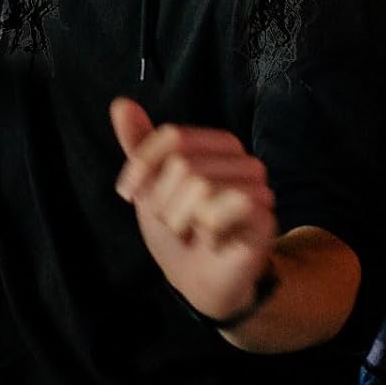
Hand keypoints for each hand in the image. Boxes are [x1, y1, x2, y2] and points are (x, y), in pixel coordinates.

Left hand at [109, 97, 275, 322]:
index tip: (129, 194)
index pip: (173, 137)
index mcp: (217, 145)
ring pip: (201, 186)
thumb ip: (139, 147)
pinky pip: (222, 208)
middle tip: (175, 223)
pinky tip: (212, 241)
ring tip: (193, 232)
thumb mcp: (149, 187)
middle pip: (184, 164)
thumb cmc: (178, 231)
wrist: (200, 281)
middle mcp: (242, 159)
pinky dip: (207, 231)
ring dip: (183, 220)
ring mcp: (257, 186)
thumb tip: (121, 103)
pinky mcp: (264, 215)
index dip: (143, 166)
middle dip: (164, 202)